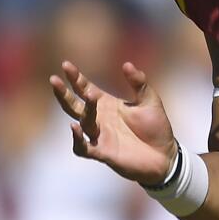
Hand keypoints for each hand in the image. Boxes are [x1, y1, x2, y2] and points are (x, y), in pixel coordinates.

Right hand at [49, 61, 177, 184]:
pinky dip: (77, 139)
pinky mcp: (103, 152)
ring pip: (82, 122)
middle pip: (74, 105)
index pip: (84, 88)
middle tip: (54, 80)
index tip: (66, 65)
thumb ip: (138, 83)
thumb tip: (127, 64)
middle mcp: (99, 119)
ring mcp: (99, 135)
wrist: (164, 155)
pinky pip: (83, 147)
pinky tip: (75, 127)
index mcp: (106, 104)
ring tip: (90, 95)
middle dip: (63, 93)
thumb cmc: (156, 127)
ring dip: (84, 109)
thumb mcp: (150, 100)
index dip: (75, 77)